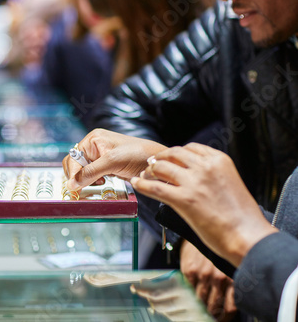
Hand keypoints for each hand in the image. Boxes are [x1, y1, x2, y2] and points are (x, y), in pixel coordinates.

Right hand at [62, 129, 165, 190]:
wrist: (156, 162)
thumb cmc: (138, 154)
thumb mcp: (112, 162)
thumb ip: (90, 172)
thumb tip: (72, 184)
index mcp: (93, 139)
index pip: (73, 158)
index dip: (73, 173)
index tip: (74, 188)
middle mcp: (94, 146)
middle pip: (75, 164)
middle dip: (79, 176)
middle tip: (88, 185)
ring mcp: (100, 156)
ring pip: (82, 171)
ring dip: (87, 180)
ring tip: (100, 182)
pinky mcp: (106, 165)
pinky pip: (92, 175)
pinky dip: (94, 181)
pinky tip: (104, 181)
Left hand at [131, 143, 277, 265]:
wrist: (248, 236)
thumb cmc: (242, 217)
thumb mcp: (231, 184)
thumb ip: (213, 176)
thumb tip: (195, 177)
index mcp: (219, 160)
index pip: (191, 148)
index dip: (175, 152)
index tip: (168, 157)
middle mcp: (205, 167)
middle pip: (173, 154)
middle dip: (160, 158)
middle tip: (151, 164)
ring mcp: (193, 182)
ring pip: (161, 167)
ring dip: (149, 170)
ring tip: (144, 175)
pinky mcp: (183, 200)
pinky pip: (155, 187)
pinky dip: (142, 184)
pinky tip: (136, 183)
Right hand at [180, 241, 236, 321]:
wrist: (200, 234)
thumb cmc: (218, 252)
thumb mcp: (231, 266)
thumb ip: (234, 283)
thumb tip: (236, 303)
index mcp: (233, 277)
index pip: (229, 308)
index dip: (225, 318)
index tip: (222, 319)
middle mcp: (219, 277)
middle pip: (215, 307)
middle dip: (213, 314)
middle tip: (211, 315)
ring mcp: (203, 274)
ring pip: (201, 301)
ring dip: (201, 306)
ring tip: (202, 308)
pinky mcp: (190, 271)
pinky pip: (190, 290)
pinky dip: (191, 295)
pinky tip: (193, 294)